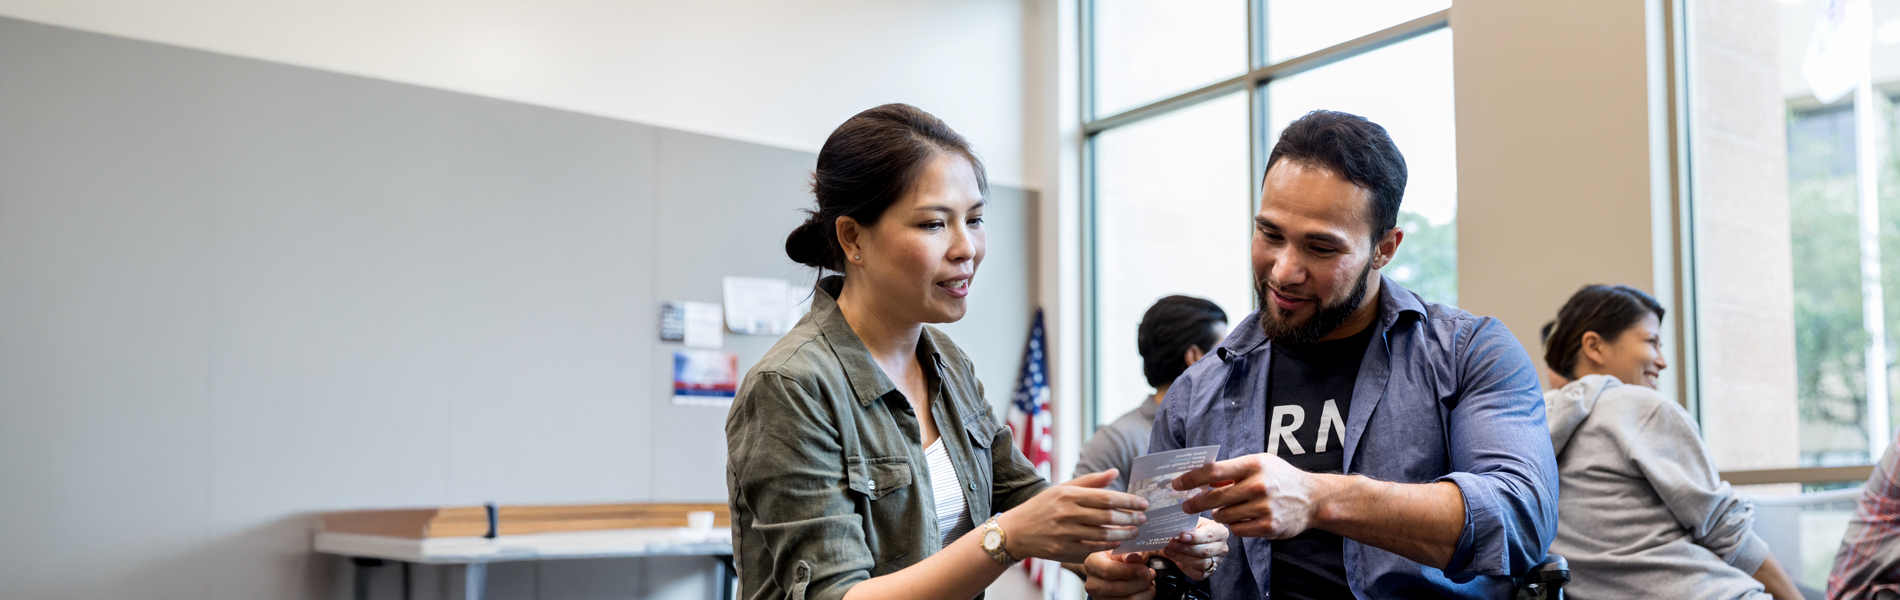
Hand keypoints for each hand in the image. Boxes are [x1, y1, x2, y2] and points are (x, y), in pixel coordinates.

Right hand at [995, 469, 1149, 562]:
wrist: (1015, 531)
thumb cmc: (1042, 507)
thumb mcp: (1062, 489)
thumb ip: (1090, 481)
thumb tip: (1115, 472)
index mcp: (1068, 495)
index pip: (1106, 497)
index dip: (1128, 501)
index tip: (1143, 503)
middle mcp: (1066, 513)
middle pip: (1107, 517)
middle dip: (1130, 518)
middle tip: (1143, 519)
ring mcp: (1064, 533)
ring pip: (1102, 534)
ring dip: (1123, 534)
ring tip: (1134, 532)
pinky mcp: (1062, 551)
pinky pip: (1092, 549)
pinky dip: (1107, 546)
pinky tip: (1117, 542)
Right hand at [1082, 550, 1155, 599]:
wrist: (1114, 570)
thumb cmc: (1118, 559)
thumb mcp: (1123, 550)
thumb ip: (1130, 552)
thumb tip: (1134, 556)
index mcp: (1092, 564)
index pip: (1108, 570)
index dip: (1129, 571)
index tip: (1145, 569)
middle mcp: (1093, 584)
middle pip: (1120, 588)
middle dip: (1141, 582)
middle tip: (1150, 574)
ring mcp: (1100, 598)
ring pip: (1129, 599)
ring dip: (1145, 591)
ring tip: (1149, 581)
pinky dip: (1144, 597)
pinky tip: (1145, 589)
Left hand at [1159, 518, 1228, 579]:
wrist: (1194, 539)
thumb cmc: (1194, 529)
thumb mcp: (1193, 522)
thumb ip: (1187, 526)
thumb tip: (1174, 529)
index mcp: (1220, 531)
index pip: (1209, 535)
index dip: (1195, 537)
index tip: (1182, 536)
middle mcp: (1222, 547)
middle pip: (1205, 551)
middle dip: (1186, 548)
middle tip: (1171, 544)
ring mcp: (1217, 561)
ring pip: (1201, 563)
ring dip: (1183, 558)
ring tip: (1169, 551)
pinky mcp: (1210, 571)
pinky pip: (1199, 574)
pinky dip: (1185, 568)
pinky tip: (1176, 561)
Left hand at [1175, 453, 1325, 538]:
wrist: (1313, 499)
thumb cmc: (1281, 478)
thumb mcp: (1259, 464)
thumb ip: (1233, 470)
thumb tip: (1201, 477)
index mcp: (1254, 465)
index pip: (1213, 471)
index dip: (1191, 478)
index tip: (1177, 484)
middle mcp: (1259, 485)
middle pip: (1214, 496)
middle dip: (1195, 503)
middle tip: (1185, 506)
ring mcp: (1264, 507)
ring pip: (1223, 515)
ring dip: (1219, 514)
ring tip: (1225, 509)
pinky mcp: (1268, 527)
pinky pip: (1237, 529)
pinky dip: (1234, 525)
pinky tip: (1241, 519)